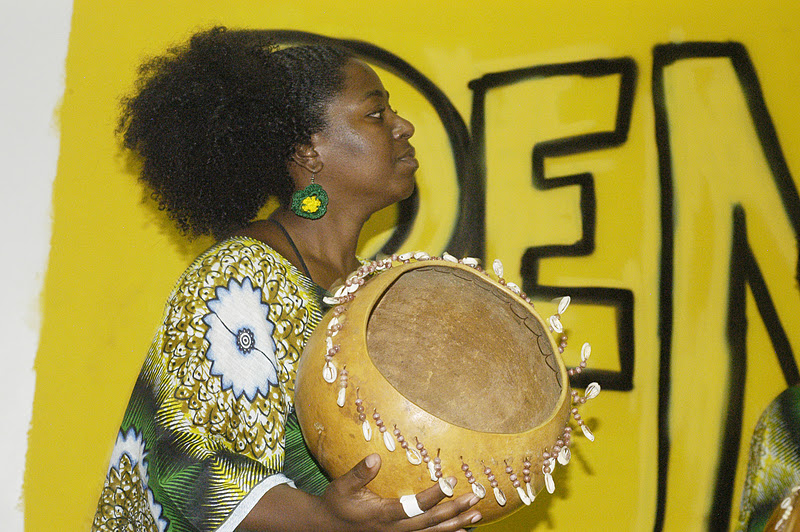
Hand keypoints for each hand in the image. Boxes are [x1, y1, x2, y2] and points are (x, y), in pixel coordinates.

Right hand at [321, 453, 481, 531]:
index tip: (450, 480)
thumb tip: (375, 457)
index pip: (414, 506)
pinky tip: (461, 530)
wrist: (328, 527)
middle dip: (454, 510)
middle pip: (430, 522)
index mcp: (382, 515)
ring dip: (456, 525)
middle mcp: (394, 530)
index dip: (434, 495)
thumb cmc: (337, 503)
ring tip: (477, 514)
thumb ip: (359, 473)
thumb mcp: (342, 486)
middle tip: (474, 497)